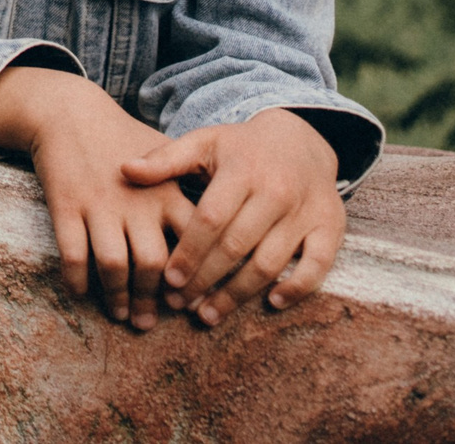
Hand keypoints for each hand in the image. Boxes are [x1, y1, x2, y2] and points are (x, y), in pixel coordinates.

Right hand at [0, 66, 188, 330]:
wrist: (69, 112)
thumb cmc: (123, 138)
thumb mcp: (166, 155)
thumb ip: (193, 189)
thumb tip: (230, 223)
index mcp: (167, 191)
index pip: (192, 242)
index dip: (194, 279)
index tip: (191, 303)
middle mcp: (136, 201)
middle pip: (153, 263)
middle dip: (153, 300)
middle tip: (150, 323)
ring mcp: (99, 204)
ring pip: (114, 264)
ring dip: (118, 297)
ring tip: (120, 315)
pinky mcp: (65, 204)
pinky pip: (72, 253)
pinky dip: (77, 280)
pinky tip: (80, 292)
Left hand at [120, 108, 343, 324]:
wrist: (301, 139)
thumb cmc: (241, 148)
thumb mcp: (204, 144)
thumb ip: (166, 159)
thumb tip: (124, 170)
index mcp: (242, 171)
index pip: (210, 219)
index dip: (189, 251)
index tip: (167, 278)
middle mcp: (277, 192)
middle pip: (237, 246)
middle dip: (206, 279)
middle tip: (180, 304)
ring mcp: (306, 212)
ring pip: (270, 261)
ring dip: (239, 293)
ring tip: (209, 314)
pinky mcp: (331, 227)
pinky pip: (318, 264)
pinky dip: (297, 286)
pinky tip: (271, 302)